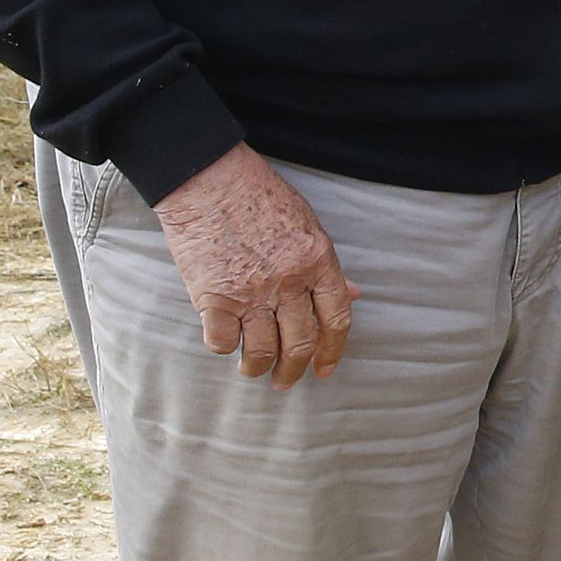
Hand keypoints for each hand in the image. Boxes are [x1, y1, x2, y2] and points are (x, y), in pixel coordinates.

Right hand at [153, 143, 357, 385]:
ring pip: (263, 351)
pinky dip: (224, 348)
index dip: (333, 351)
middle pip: (301, 343)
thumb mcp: (308, 224)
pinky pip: (223, 341)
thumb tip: (352, 294)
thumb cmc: (259, 196)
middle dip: (295, 370)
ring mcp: (251, 292)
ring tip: (253, 369)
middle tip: (286, 381)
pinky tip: (225, 342)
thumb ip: (327, 265)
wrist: (209, 178)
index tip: (324, 370)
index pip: (336, 319)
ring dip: (258, 368)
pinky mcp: (214, 297)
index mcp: (318, 261)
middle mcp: (288, 281)